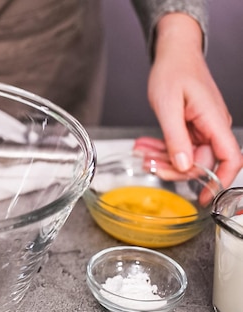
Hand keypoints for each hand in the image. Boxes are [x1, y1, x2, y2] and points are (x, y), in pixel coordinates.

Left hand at [140, 13, 241, 186]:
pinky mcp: (193, 126)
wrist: (174, 53)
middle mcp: (214, 127)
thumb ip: (176, 138)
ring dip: (164, 158)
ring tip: (141, 151)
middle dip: (174, 168)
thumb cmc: (173, 71)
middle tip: (148, 164)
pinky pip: (181, 146)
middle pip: (202, 162)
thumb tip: (184, 166)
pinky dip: (163, 148)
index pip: (230, 158)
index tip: (204, 198)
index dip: (220, 181)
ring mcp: (204, 127)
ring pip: (187, 156)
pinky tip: (146, 146)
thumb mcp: (167, 106)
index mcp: (215, 121)